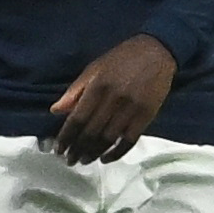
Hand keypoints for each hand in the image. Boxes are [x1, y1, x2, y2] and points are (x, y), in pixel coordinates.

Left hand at [46, 35, 178, 163]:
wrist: (158, 51)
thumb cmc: (122, 58)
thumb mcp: (94, 68)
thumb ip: (75, 90)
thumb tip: (56, 111)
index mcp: (98, 87)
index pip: (77, 119)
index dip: (66, 137)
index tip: (58, 149)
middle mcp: (114, 100)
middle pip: (91, 132)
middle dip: (77, 149)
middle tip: (69, 160)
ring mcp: (132, 109)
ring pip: (109, 138)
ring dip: (94, 153)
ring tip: (84, 161)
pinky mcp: (147, 115)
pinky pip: (130, 140)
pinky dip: (117, 153)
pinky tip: (106, 159)